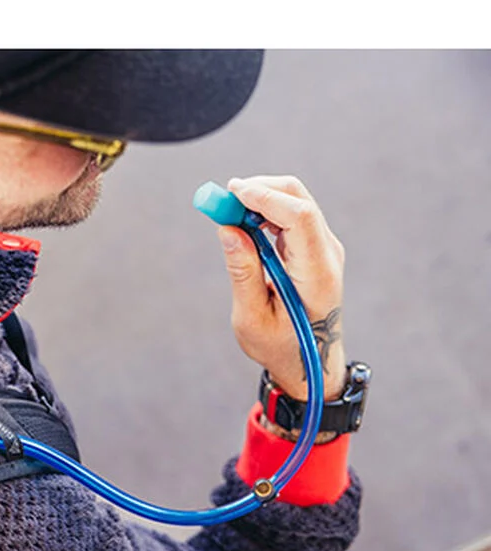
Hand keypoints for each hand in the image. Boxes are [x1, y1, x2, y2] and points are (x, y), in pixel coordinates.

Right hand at [216, 174, 345, 401]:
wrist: (311, 361)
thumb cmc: (280, 347)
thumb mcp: (252, 318)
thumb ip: (243, 272)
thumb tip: (228, 229)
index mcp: (316, 274)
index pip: (300, 216)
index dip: (265, 197)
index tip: (230, 193)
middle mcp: (327, 254)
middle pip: (299, 198)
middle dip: (259, 189)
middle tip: (222, 199)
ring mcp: (325, 247)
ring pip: (296, 200)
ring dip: (260, 198)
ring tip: (228, 215)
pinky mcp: (316, 247)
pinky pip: (293, 213)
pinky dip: (266, 209)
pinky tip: (245, 224)